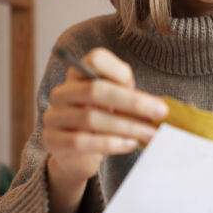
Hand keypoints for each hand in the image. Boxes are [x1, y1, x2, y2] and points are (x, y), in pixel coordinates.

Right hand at [43, 47, 168, 184]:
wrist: (79, 154)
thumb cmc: (103, 121)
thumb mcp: (118, 102)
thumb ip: (132, 96)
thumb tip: (157, 105)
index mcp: (79, 74)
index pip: (95, 59)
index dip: (118, 70)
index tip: (140, 86)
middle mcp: (63, 92)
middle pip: (95, 89)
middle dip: (133, 102)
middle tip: (160, 113)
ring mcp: (54, 116)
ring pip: (90, 118)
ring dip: (126, 127)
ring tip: (150, 134)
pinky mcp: (52, 140)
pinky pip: (81, 141)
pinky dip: (110, 144)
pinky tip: (130, 144)